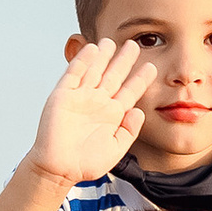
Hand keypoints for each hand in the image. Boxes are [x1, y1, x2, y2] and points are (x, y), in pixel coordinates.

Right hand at [31, 39, 157, 185]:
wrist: (59, 169)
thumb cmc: (86, 164)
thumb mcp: (115, 149)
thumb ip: (129, 131)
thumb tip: (139, 112)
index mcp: (112, 115)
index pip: (129, 92)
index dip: (140, 79)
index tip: (152, 67)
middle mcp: (98, 103)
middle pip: (113, 75)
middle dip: (124, 60)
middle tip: (134, 44)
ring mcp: (80, 97)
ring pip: (94, 70)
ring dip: (103, 55)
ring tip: (111, 41)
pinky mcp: (63, 95)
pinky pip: (74, 74)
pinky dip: (82, 61)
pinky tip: (92, 49)